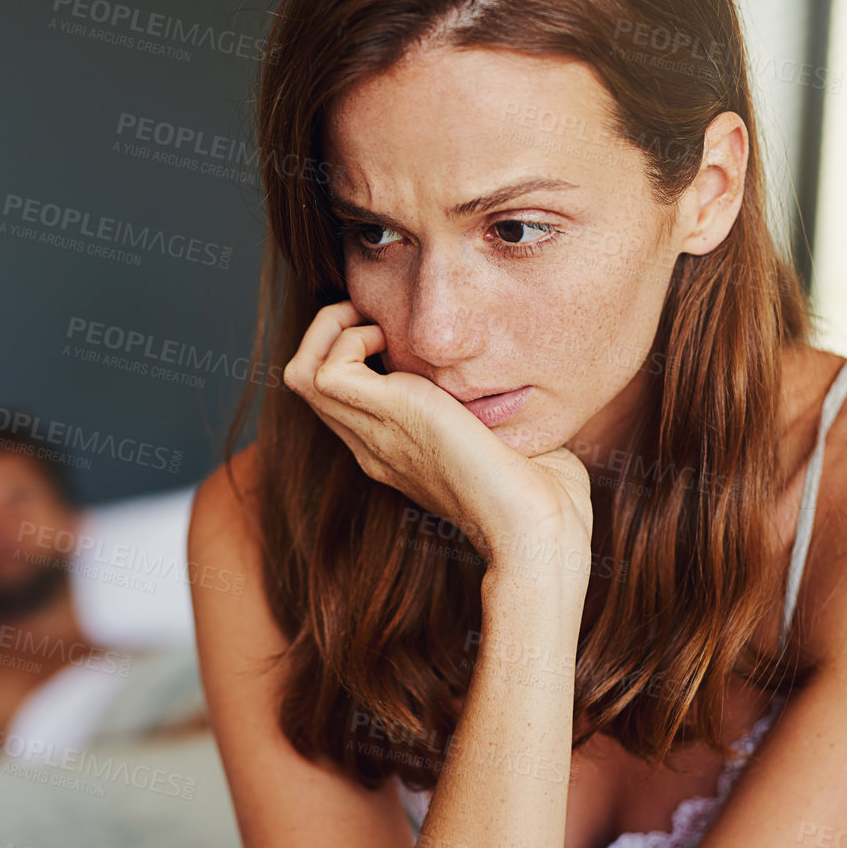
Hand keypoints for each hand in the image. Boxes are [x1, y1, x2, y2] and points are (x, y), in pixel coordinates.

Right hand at [283, 300, 592, 575]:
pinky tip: (388, 340)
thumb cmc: (545, 496)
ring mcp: (377, 435)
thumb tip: (526, 382)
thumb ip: (505, 411)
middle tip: (376, 317)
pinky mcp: (390, 418)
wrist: (537, 529)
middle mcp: (376, 445)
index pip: (341, 398)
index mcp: (398, 453)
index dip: (352, 353)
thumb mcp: (516, 440)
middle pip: (308, 382)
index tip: (394, 330)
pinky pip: (325, 371)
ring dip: (330, 332)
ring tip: (375, 325)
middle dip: (332, 332)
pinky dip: (345, 341)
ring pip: (301, 373)